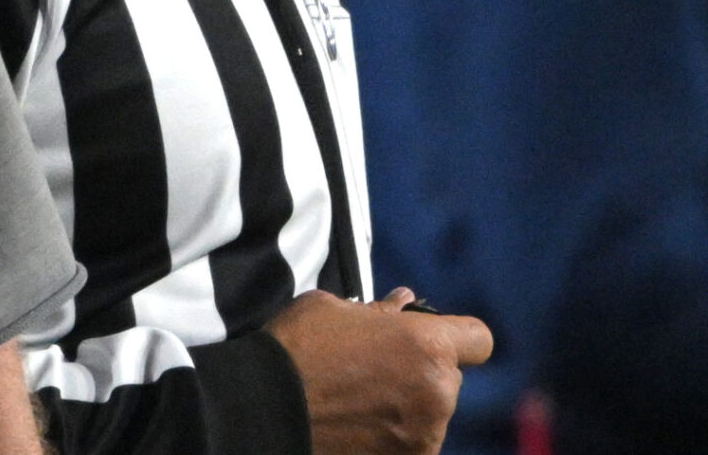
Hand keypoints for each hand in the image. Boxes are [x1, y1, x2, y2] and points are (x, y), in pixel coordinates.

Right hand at [268, 287, 492, 454]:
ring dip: (407, 406)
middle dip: (421, 373)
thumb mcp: (332, 309)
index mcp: (427, 345)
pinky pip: (413, 441)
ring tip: (359, 401)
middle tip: (376, 370)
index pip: (479, 339)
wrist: (265, 406)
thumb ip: (379, 311)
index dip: (458, 336)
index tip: (432, 340)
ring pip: (431, 413)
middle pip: (449, 378)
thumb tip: (403, 303)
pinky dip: (392, 434)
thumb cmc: (297, 348)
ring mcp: (425, 434)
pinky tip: (356, 424)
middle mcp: (438, 392)